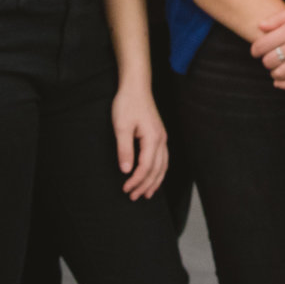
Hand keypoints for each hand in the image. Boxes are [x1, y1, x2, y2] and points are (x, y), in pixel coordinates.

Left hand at [112, 81, 168, 199]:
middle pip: (157, 170)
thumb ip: (124, 149)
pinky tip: (154, 177)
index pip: (146, 167)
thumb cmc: (128, 103)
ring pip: (163, 166)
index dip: (136, 180)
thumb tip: (126, 170)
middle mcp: (161, 140)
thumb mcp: (121, 126)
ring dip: (155, 181)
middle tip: (133, 197)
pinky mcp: (159, 136)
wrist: (136, 87)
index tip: (126, 189)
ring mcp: (162, 138)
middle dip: (145, 185)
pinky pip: (163, 159)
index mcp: (152, 138)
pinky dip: (159, 172)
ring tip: (146, 194)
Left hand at [253, 0, 284, 90]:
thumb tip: (260, 27)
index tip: (256, 51)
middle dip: (264, 61)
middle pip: (269, 61)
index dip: (255, 50)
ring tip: (274, 69)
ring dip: (273, 72)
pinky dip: (284, 84)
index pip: (261, 46)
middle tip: (267, 59)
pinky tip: (280, 81)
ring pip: (280, 73)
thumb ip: (277, 19)